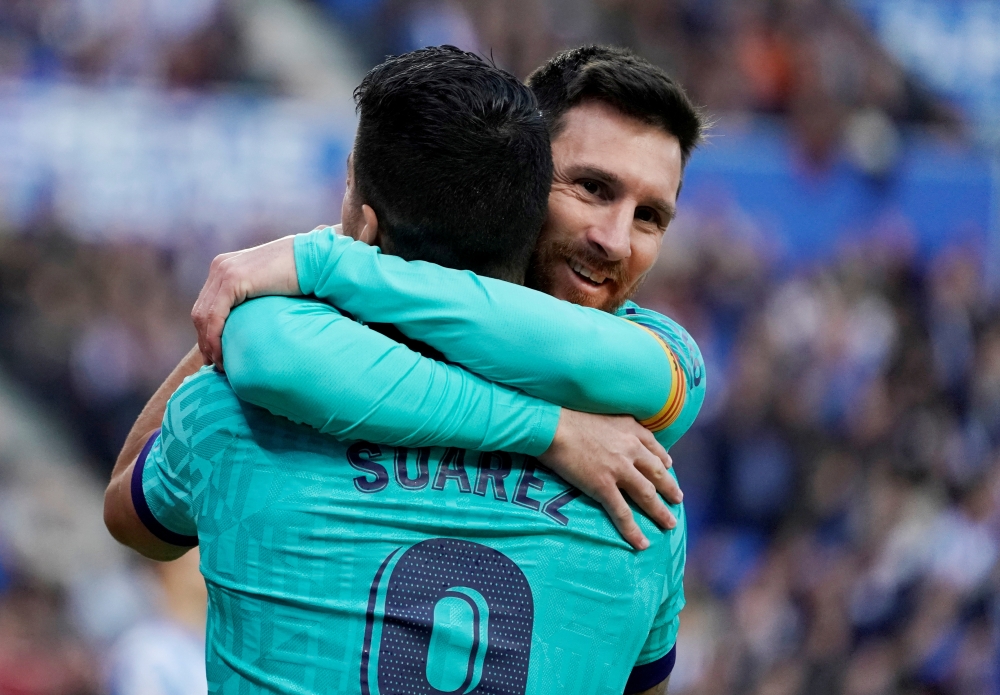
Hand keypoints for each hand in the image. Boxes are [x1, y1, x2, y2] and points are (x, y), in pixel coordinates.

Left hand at [192, 235, 300, 368]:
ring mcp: (224, 271)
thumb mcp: (268, 288)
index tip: (215, 356)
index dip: (207, 333)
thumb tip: (252, 326)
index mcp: (225, 267)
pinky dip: (214, 337)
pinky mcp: (232, 279)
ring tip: (221, 364)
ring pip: (203, 316)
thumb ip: (254, 299)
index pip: (206, 306)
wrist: (313, 259)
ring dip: (208, 343)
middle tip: (215, 365)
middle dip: (205, 341)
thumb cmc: (300, 277)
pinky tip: (222, 353)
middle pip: (200, 312)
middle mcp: (219, 267)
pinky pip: (214, 315)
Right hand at [538, 409, 680, 549]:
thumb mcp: (602, 414)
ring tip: (669, 523)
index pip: (654, 447)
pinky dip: (633, 530)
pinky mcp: (603, 486)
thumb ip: (616, 425)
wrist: (553, 427)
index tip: (668, 467)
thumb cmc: (570, 417)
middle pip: (657, 473)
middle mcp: (630, 449)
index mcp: (630, 430)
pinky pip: (622, 512)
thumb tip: (615, 434)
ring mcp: (619, 470)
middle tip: (678, 499)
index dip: (663, 460)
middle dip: (670, 488)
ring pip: (647, 494)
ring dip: (660, 511)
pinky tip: (641, 543)